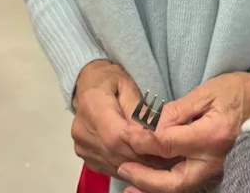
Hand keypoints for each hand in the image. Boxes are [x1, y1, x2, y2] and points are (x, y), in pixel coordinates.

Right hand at [72, 61, 169, 178]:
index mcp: (92, 106)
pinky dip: (128, 167)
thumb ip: (138, 110)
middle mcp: (82, 130)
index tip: (163, 148)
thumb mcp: (127, 86)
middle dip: (144, 158)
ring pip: (114, 165)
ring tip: (160, 161)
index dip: (140, 146)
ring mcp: (81, 146)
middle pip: (116, 154)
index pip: (116, 136)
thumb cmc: (110, 81)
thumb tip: (152, 132)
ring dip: (139, 166)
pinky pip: (109, 168)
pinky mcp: (85, 156)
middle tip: (168, 158)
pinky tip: (143, 163)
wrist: (87, 85)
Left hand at [119, 71, 249, 192]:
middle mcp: (214, 160)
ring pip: (181, 188)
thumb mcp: (208, 91)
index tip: (126, 135)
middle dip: (144, 178)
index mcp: (212, 136)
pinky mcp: (217, 173)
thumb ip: (178, 110)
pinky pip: (189, 185)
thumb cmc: (241, 92)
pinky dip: (167, 187)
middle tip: (123, 169)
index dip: (142, 141)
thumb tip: (153, 125)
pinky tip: (151, 185)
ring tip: (130, 186)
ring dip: (153, 189)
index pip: (167, 144)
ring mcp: (217, 170)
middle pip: (173, 180)